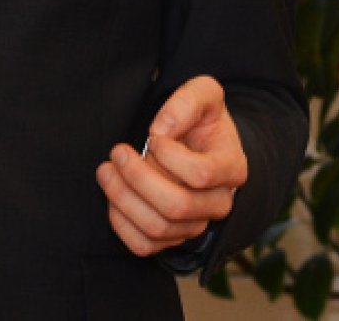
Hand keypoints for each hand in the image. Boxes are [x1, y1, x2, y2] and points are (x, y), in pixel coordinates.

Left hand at [96, 75, 245, 256]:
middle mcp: (218, 203)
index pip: (200, 174)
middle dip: (138, 178)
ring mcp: (195, 224)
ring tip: (107, 170)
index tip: (153, 136)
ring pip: (157, 228)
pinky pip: (144, 245)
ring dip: (123, 198)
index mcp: (232, 168)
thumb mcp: (204, 94)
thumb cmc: (201, 120)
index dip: (169, 155)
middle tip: (117, 152)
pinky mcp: (172, 237)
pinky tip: (112, 196)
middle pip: (176, 206)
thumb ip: (188, 100)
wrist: (199, 146)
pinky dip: (121, 224)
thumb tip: (161, 129)